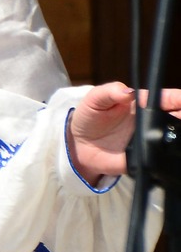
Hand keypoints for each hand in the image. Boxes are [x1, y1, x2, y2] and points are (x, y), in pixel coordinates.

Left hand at [66, 81, 180, 183]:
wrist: (80, 144)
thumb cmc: (90, 116)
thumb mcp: (95, 99)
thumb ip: (109, 92)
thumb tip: (126, 91)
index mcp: (143, 103)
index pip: (168, 98)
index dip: (179, 99)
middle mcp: (151, 121)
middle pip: (177, 118)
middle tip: (179, 118)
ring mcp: (150, 141)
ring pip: (174, 138)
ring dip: (177, 136)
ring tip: (176, 135)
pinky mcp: (145, 159)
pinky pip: (159, 160)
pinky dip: (164, 159)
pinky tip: (163, 155)